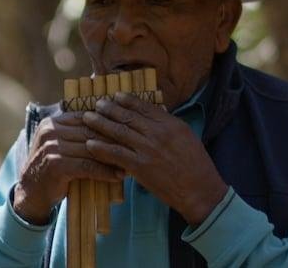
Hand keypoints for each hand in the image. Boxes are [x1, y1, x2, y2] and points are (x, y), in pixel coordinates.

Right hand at [12, 112, 123, 224]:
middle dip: (114, 139)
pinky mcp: (56, 165)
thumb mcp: (61, 144)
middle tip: (135, 146)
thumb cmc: (52, 167)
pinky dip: (105, 171)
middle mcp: (51, 131)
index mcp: (53, 122)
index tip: (128, 129)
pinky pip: (87, 166)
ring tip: (131, 162)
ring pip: (91, 148)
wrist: (31, 190)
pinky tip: (118, 176)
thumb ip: (77, 133)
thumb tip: (111, 123)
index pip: (86, 117)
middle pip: (90, 131)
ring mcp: (52, 147)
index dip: (107, 123)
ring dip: (113, 156)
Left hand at [82, 93, 226, 224]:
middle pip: (128, 116)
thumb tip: (155, 111)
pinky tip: (89, 145)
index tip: (116, 95)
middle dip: (109, 108)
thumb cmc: (196, 165)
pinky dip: (101, 148)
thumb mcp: (187, 136)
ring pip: (119, 132)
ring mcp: (147, 149)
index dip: (127, 100)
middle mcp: (158, 133)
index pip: (145, 106)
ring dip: (100, 124)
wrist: (200, 191)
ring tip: (87, 117)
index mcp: (171, 124)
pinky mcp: (140, 167)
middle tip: (97, 103)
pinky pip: (116, 154)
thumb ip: (169, 124)